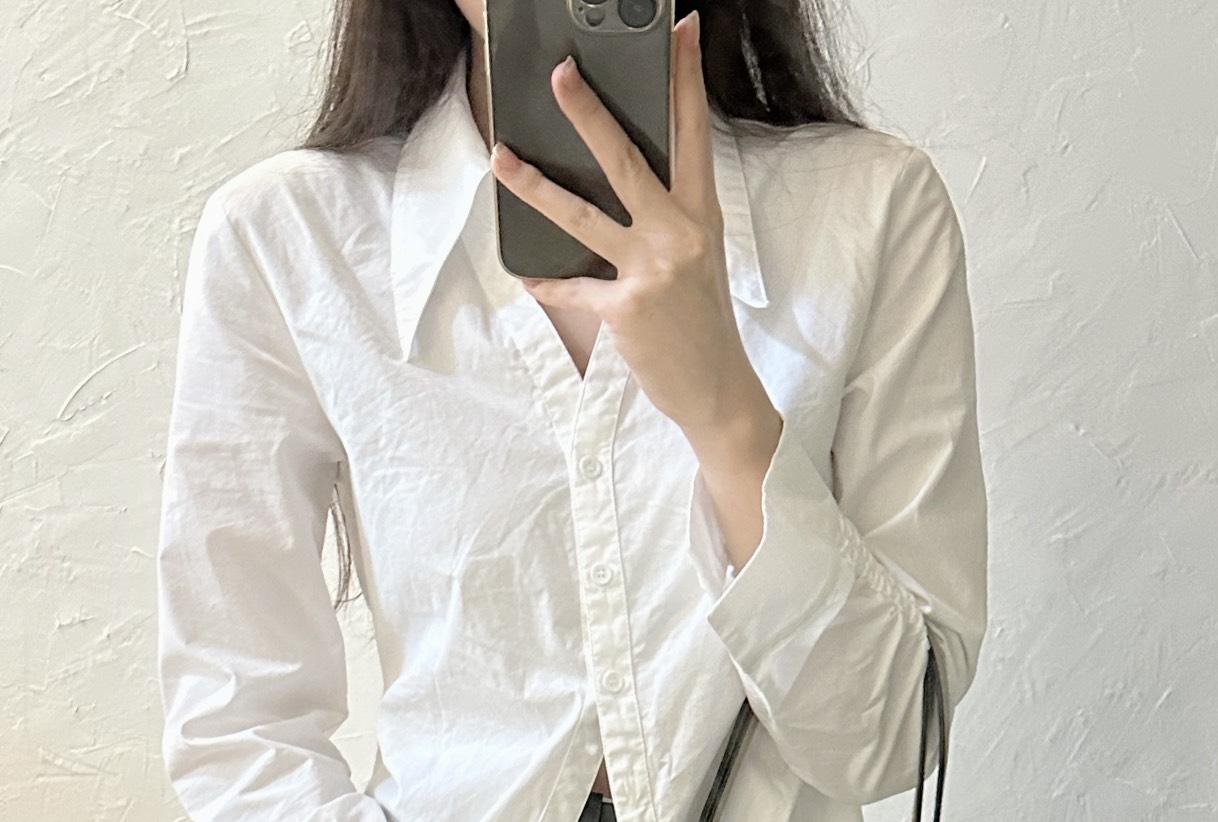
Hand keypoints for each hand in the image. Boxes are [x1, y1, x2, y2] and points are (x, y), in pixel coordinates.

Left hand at [489, 11, 783, 562]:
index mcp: (701, 215)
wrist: (717, 391)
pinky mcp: (625, 310)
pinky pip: (573, 288)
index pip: (693, 133)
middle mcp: (679, 235)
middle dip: (591, 114)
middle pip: (629, 160)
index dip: (686, 79)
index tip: (681, 30)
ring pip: (584, 215)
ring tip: (500, 157)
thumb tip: (626, 179)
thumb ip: (670, 215)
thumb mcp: (699, 258)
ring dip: (536, 186)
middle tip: (562, 73)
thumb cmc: (701, 323)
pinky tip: (527, 275)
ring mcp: (651, 271)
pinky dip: (549, 283)